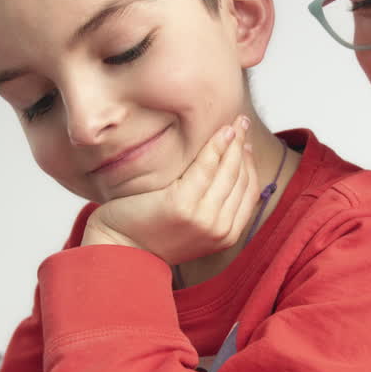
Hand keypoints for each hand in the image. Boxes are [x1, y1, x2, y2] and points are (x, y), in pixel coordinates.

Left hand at [83, 116, 259, 265]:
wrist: (120, 250)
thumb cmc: (151, 234)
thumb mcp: (192, 227)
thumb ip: (212, 208)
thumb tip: (227, 173)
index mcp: (226, 236)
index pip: (250, 193)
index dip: (250, 165)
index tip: (245, 144)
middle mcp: (218, 229)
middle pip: (241, 179)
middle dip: (244, 148)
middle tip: (242, 123)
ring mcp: (202, 218)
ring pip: (228, 171)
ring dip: (235, 142)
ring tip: (234, 122)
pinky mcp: (182, 204)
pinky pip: (206, 168)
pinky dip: (216, 146)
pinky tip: (220, 131)